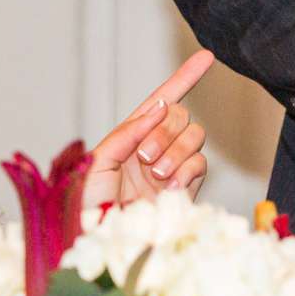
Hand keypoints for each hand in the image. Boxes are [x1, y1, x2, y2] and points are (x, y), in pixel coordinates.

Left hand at [84, 49, 215, 211]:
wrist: (102, 238)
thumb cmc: (89, 206)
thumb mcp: (97, 161)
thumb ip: (126, 132)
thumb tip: (157, 109)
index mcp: (130, 137)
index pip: (160, 101)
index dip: (184, 78)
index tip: (206, 57)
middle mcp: (154, 148)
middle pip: (179, 115)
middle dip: (165, 130)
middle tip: (144, 157)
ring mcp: (172, 168)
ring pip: (194, 136)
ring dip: (175, 151)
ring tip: (156, 175)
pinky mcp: (186, 189)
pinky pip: (200, 164)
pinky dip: (186, 171)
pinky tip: (169, 188)